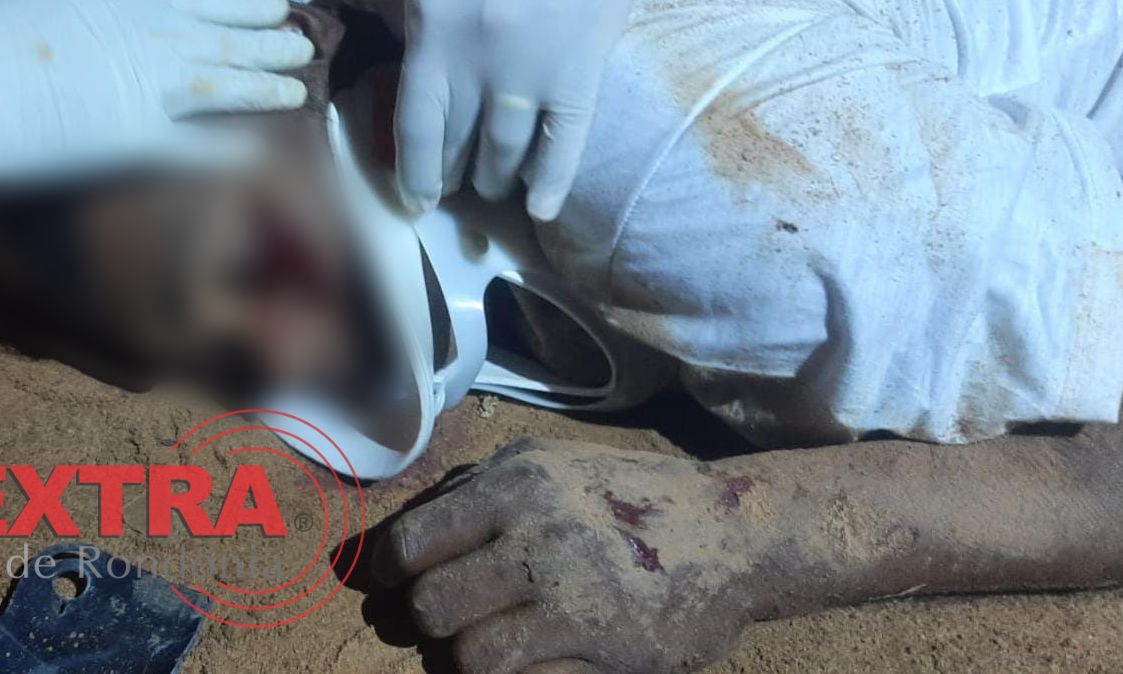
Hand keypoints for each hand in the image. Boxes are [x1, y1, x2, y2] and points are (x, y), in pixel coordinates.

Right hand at [0, 0, 313, 190]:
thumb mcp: (33, 1)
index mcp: (123, 6)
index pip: (201, 0)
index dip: (244, 4)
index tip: (275, 6)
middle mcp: (149, 43)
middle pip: (225, 42)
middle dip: (268, 45)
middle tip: (303, 46)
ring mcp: (148, 91)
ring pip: (225, 87)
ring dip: (265, 88)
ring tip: (298, 90)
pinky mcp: (137, 142)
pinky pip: (198, 149)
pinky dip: (230, 153)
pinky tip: (258, 155)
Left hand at [375, 438, 852, 673]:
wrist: (736, 531)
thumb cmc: (635, 503)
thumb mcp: (554, 469)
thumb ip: (481, 492)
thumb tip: (403, 535)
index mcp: (513, 478)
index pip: (409, 539)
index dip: (387, 576)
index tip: (391, 593)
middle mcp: (528, 521)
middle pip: (422, 597)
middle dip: (422, 623)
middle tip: (441, 629)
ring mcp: (559, 580)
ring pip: (455, 643)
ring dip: (458, 655)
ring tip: (483, 649)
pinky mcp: (589, 633)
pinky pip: (499, 670)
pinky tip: (516, 665)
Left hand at [390, 0, 631, 219]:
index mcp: (431, 30)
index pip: (417, 125)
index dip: (414, 173)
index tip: (415, 200)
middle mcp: (477, 56)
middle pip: (461, 140)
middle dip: (456, 174)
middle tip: (457, 190)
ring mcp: (532, 65)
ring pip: (510, 146)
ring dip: (498, 174)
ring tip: (494, 184)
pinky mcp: (582, 64)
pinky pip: (566, 139)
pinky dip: (552, 179)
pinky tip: (539, 208)